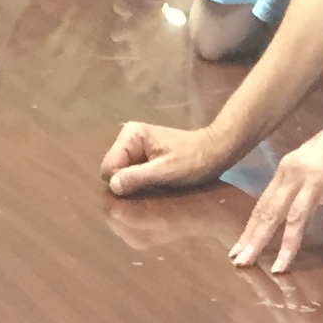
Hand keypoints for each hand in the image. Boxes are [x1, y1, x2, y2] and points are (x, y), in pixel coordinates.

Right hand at [102, 117, 239, 195]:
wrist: (214, 151)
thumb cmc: (192, 161)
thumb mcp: (165, 172)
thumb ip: (137, 177)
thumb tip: (112, 186)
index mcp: (131, 135)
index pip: (108, 166)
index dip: (121, 182)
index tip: (142, 187)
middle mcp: (128, 135)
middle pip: (112, 168)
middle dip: (127, 182)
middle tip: (150, 187)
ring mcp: (134, 143)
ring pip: (120, 171)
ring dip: (134, 183)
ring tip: (154, 184)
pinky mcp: (141, 151)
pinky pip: (130, 170)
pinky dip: (140, 180)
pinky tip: (155, 181)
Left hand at [230, 107, 322, 272]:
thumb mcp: (312, 159)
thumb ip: (300, 181)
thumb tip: (294, 207)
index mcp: (287, 168)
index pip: (263, 204)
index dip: (250, 229)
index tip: (237, 250)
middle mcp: (296, 173)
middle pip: (270, 212)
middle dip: (255, 240)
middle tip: (241, 263)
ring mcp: (318, 180)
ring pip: (296, 218)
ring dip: (287, 246)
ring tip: (279, 270)